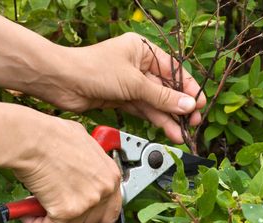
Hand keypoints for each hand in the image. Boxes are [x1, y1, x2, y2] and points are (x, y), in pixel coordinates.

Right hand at [14, 115, 120, 222]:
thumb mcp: (84, 143)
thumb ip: (91, 162)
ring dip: (56, 221)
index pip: (112, 208)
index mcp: (111, 175)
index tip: (83, 210)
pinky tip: (29, 214)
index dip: (95, 211)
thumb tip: (85, 168)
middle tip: (62, 209)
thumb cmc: (54, 136)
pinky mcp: (66, 212)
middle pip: (93, 220)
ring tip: (42, 208)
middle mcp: (103, 191)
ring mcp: (86, 203)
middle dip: (76, 218)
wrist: (33, 140)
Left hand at [40, 32, 205, 142]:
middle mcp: (137, 66)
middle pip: (164, 88)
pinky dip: (154, 119)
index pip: (173, 70)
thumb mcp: (134, 82)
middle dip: (179, 106)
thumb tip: (188, 105)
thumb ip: (161, 96)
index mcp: (143, 50)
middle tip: (193, 122)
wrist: (62, 82)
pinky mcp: (120, 98)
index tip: (200, 103)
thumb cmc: (93, 69)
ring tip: (182, 133)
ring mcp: (129, 83)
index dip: (188, 88)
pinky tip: (167, 129)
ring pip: (154, 102)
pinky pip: (142, 109)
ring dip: (168, 117)